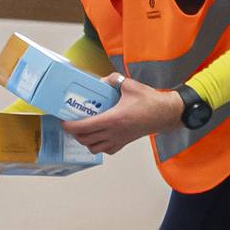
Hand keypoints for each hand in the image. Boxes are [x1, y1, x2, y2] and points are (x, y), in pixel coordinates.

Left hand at [64, 73, 183, 155]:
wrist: (166, 113)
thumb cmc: (150, 100)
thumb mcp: (130, 85)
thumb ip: (113, 80)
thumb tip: (100, 80)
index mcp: (113, 119)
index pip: (85, 127)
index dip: (70, 126)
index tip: (63, 122)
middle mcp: (114, 132)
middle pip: (85, 139)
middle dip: (74, 133)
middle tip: (70, 124)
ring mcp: (119, 140)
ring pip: (94, 148)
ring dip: (84, 141)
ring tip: (82, 131)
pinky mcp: (124, 143)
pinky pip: (106, 150)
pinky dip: (98, 146)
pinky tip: (97, 137)